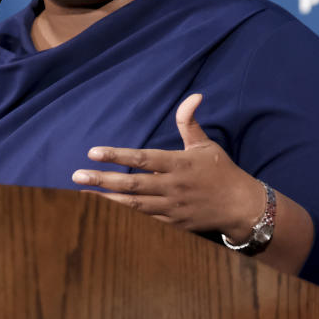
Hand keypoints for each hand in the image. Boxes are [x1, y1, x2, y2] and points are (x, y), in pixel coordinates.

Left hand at [71, 93, 263, 238]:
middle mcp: (172, 186)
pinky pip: (143, 219)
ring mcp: (171, 207)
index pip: (142, 159)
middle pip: (131, 184)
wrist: (241, 207)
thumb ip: (189, 122)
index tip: (93, 152)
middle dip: (102, 180)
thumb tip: (193, 96)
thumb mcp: (206, 145)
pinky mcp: (172, 222)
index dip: (117, 156)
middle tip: (76, 176)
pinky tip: (104, 208)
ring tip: (82, 193)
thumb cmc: (221, 171)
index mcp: (179, 164)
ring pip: (133, 205)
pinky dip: (123, 213)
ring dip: (106, 199)